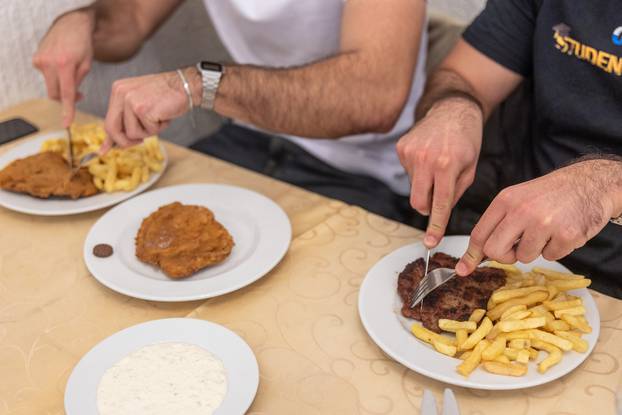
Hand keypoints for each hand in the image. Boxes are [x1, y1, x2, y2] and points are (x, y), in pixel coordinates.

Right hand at [32, 9, 93, 127]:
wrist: (71, 25)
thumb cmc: (83, 45)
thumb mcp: (86, 65)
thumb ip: (77, 82)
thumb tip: (70, 98)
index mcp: (65, 65)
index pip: (66, 94)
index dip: (67, 110)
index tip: (67, 123)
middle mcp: (49, 63)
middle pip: (55, 94)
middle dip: (66, 98)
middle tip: (79, 95)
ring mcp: (40, 61)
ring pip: (51, 86)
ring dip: (61, 85)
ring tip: (71, 72)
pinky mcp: (36, 59)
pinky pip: (47, 76)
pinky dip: (55, 75)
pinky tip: (61, 64)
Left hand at [101, 68, 200, 151]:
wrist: (184, 86)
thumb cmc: (166, 95)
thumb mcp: (140, 104)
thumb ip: (126, 120)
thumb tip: (111, 143)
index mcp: (118, 90)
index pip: (109, 120)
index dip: (111, 138)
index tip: (105, 150)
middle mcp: (121, 93)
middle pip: (112, 129)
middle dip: (125, 141)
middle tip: (140, 141)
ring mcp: (130, 101)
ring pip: (132, 133)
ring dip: (149, 131)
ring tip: (158, 118)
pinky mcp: (142, 109)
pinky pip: (147, 131)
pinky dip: (158, 128)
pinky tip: (163, 116)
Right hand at [396, 97, 482, 247]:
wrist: (452, 109)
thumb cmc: (466, 139)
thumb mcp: (470, 168)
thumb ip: (455, 193)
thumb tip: (439, 211)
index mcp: (447, 165)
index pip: (439, 204)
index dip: (435, 226)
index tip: (430, 242)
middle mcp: (425, 159)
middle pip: (418, 202)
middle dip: (427, 206)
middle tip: (437, 197)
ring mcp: (410, 153)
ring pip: (414, 186)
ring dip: (425, 183)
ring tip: (437, 164)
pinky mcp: (401, 148)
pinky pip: (408, 172)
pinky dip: (418, 170)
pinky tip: (428, 156)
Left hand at [456, 159, 621, 275]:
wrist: (591, 183)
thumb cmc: (551, 194)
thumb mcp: (518, 198)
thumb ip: (498, 222)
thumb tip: (476, 254)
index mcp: (505, 200)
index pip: (479, 233)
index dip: (471, 255)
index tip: (463, 269)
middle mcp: (521, 211)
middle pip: (495, 251)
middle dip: (505, 256)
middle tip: (518, 247)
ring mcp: (544, 223)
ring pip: (523, 257)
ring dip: (535, 250)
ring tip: (547, 231)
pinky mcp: (566, 235)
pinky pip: (550, 257)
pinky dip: (556, 249)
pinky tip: (562, 231)